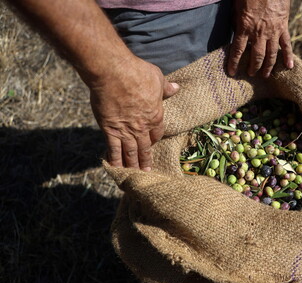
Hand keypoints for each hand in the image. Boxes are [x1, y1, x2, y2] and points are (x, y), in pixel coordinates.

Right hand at [89, 56, 179, 170]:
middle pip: (144, 147)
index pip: (157, 133)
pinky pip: (113, 149)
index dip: (154, 140)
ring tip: (132, 175)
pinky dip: (114, 159)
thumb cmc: (137, 72)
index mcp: (155, 116)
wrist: (113, 72)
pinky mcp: (110, 130)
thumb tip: (176, 88)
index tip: (152, 144)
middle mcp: (142, 127)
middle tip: (146, 172)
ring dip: (132, 165)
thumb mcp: (157, 78)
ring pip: (130, 152)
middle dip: (145, 160)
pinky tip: (114, 168)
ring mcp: (126, 130)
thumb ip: (166, 87)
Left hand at [228, 0, 293, 77]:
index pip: (238, 50)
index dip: (234, 63)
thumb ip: (236, 22)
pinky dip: (288, 56)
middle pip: (256, 56)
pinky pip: (286, 44)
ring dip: (268, 66)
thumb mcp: (237, 8)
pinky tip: (289, 67)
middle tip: (251, 74)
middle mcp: (259, 33)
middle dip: (253, 67)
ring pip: (271, 54)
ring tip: (265, 75)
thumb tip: (236, 32)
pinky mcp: (283, 27)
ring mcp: (272, 31)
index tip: (232, 73)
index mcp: (245, 27)